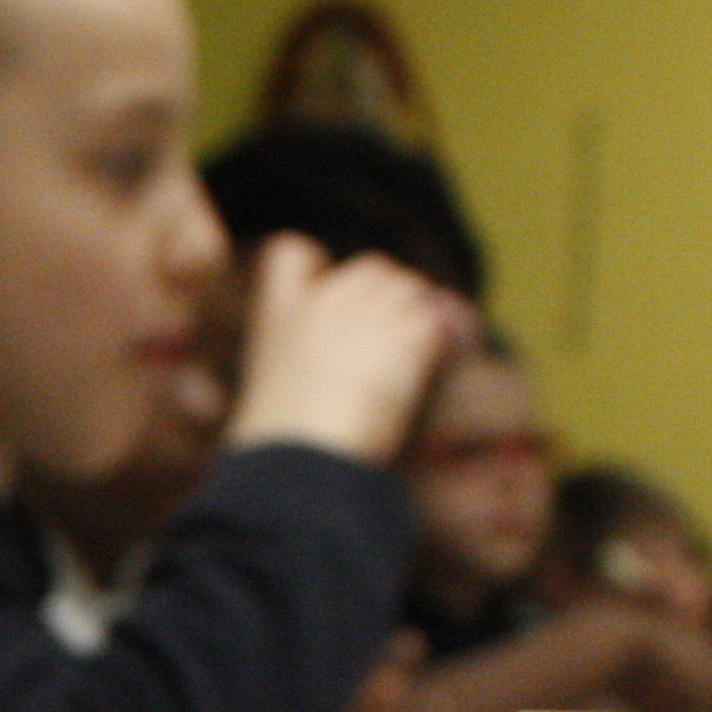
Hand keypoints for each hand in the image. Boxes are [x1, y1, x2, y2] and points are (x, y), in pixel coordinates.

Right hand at [226, 240, 472, 463]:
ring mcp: (367, 310)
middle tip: (388, 346)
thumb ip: (302, 368)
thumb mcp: (271, 399)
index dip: (312, 267)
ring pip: (411, 290)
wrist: (303, 458)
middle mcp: (325, 300)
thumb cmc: (281, 447)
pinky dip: (440, 344)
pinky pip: (435, 323)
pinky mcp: (407, 330)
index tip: (322, 291)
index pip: (289, 253)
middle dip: (385, 298)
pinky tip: (432, 369)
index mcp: (280, 315)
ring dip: (417, 319)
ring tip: (411, 362)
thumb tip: (340, 374)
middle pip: (371, 267)